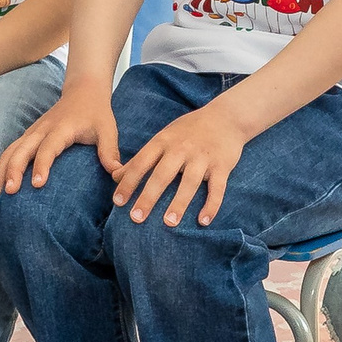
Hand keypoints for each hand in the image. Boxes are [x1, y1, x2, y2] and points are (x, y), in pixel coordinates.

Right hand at [0, 91, 120, 196]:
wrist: (83, 90)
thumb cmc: (96, 112)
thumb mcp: (107, 129)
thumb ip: (110, 151)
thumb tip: (118, 175)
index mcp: (61, 128)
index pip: (48, 148)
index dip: (42, 165)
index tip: (37, 184)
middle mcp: (42, 129)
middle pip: (21, 149)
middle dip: (13, 170)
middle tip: (8, 193)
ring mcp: (33, 132)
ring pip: (11, 150)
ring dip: (2, 171)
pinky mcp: (28, 135)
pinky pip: (10, 151)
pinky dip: (2, 167)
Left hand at [111, 105, 248, 228]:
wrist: (226, 117)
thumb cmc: (188, 130)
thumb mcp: (163, 137)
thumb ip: (142, 157)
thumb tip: (116, 176)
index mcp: (163, 141)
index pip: (142, 162)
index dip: (129, 181)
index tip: (118, 201)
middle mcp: (181, 148)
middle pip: (162, 175)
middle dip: (148, 197)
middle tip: (136, 218)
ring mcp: (202, 157)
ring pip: (190, 182)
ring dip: (179, 203)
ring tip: (169, 223)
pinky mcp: (222, 165)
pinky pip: (217, 188)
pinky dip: (211, 205)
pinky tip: (203, 221)